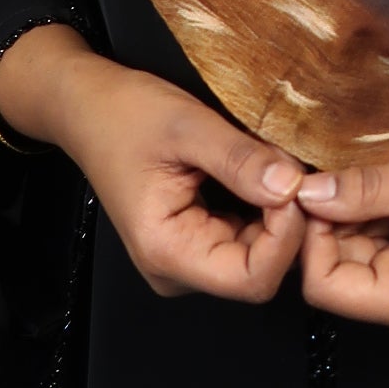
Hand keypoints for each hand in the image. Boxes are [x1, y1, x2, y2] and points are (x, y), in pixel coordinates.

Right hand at [0, 25, 306, 301]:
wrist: (88, 108)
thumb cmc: (125, 115)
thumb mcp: (188, 126)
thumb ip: (239, 160)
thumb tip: (292, 186)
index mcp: (167, 252)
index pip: (252, 279)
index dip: (286, 239)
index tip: (296, 186)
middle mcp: (177, 269)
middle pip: (259, 271)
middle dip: (289, 225)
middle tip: (300, 172)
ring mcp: (187, 258)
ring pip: (259, 255)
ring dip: (280, 216)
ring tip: (283, 168)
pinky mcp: (198, 240)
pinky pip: (247, 238)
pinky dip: (267, 210)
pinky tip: (269, 175)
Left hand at [297, 138, 388, 345]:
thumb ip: (367, 190)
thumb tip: (305, 194)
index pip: (325, 286)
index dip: (313, 234)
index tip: (317, 182)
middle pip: (346, 274)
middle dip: (340, 221)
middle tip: (349, 164)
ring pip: (369, 260)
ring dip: (366, 216)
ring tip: (388, 171)